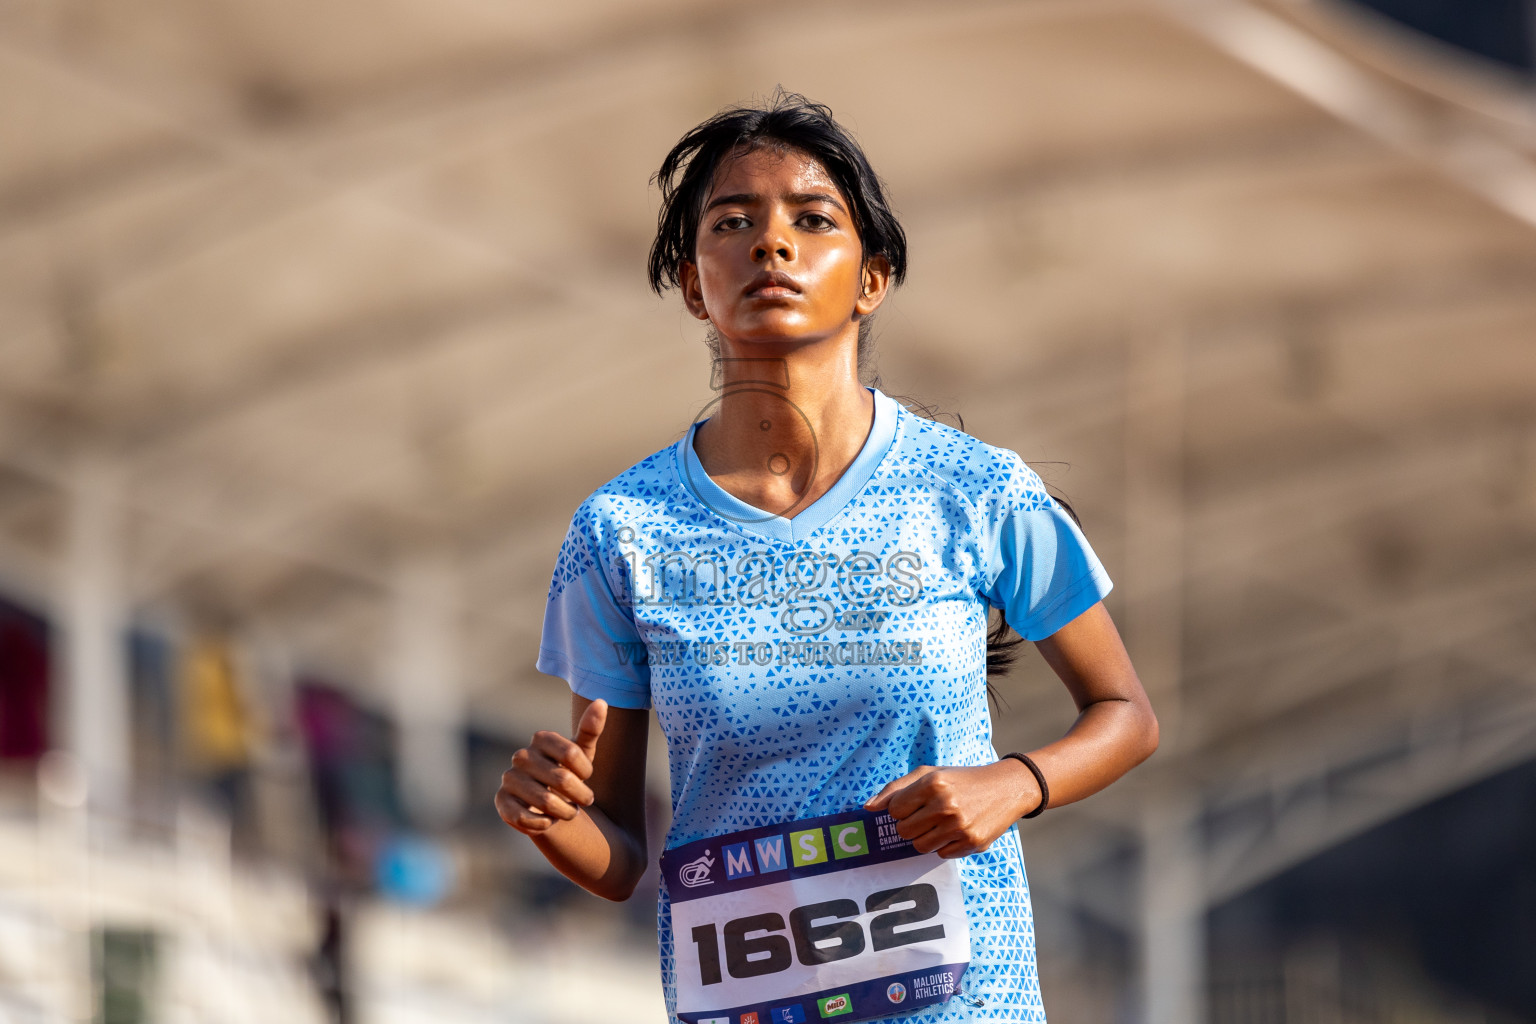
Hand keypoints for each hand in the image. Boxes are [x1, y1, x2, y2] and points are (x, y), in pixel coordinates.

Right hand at [496, 699, 607, 836]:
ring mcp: (509, 778)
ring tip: (569, 811)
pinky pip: (526, 818)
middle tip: (586, 800)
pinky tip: (548, 821)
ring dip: (565, 812)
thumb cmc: (568, 773)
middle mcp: (521, 756)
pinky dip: (544, 824)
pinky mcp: (501, 801)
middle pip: (562, 780)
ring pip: (546, 802)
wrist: (547, 803)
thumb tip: (601, 701)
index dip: (585, 771)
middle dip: (581, 795)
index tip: (586, 776)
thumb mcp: (583, 753)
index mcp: (541, 738)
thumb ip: (591, 729)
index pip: (571, 753)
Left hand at [863, 760, 1040, 857]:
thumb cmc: (961, 780)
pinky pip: (941, 855)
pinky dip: (945, 845)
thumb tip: (867, 808)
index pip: (894, 810)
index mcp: (932, 784)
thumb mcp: (930, 774)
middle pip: (903, 831)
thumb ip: (896, 789)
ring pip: (919, 847)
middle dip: (911, 825)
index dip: (901, 808)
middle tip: (928, 815)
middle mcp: (945, 805)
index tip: (915, 804)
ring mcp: (959, 826)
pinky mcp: (972, 843)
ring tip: (941, 823)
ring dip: (926, 837)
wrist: (1006, 788)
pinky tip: (956, 831)